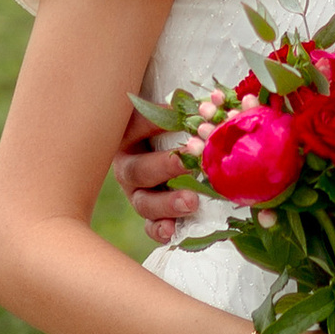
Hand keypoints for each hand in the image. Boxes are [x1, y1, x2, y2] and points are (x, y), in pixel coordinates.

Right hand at [112, 120, 200, 241]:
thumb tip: (205, 102)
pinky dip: (159, 230)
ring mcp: (137, 194)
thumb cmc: (174, 132)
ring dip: (167, 203)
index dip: (154, 123)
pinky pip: (150, 227)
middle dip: (164, 167)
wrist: (170, 162)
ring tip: (191, 202)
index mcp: (130, 138)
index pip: (136, 126)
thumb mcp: (173, 118)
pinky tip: (172, 231)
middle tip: (187, 164)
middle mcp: (129, 168)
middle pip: (138, 169)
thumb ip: (181, 111)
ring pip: (144, 202)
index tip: (181, 120)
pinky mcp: (150, 216)